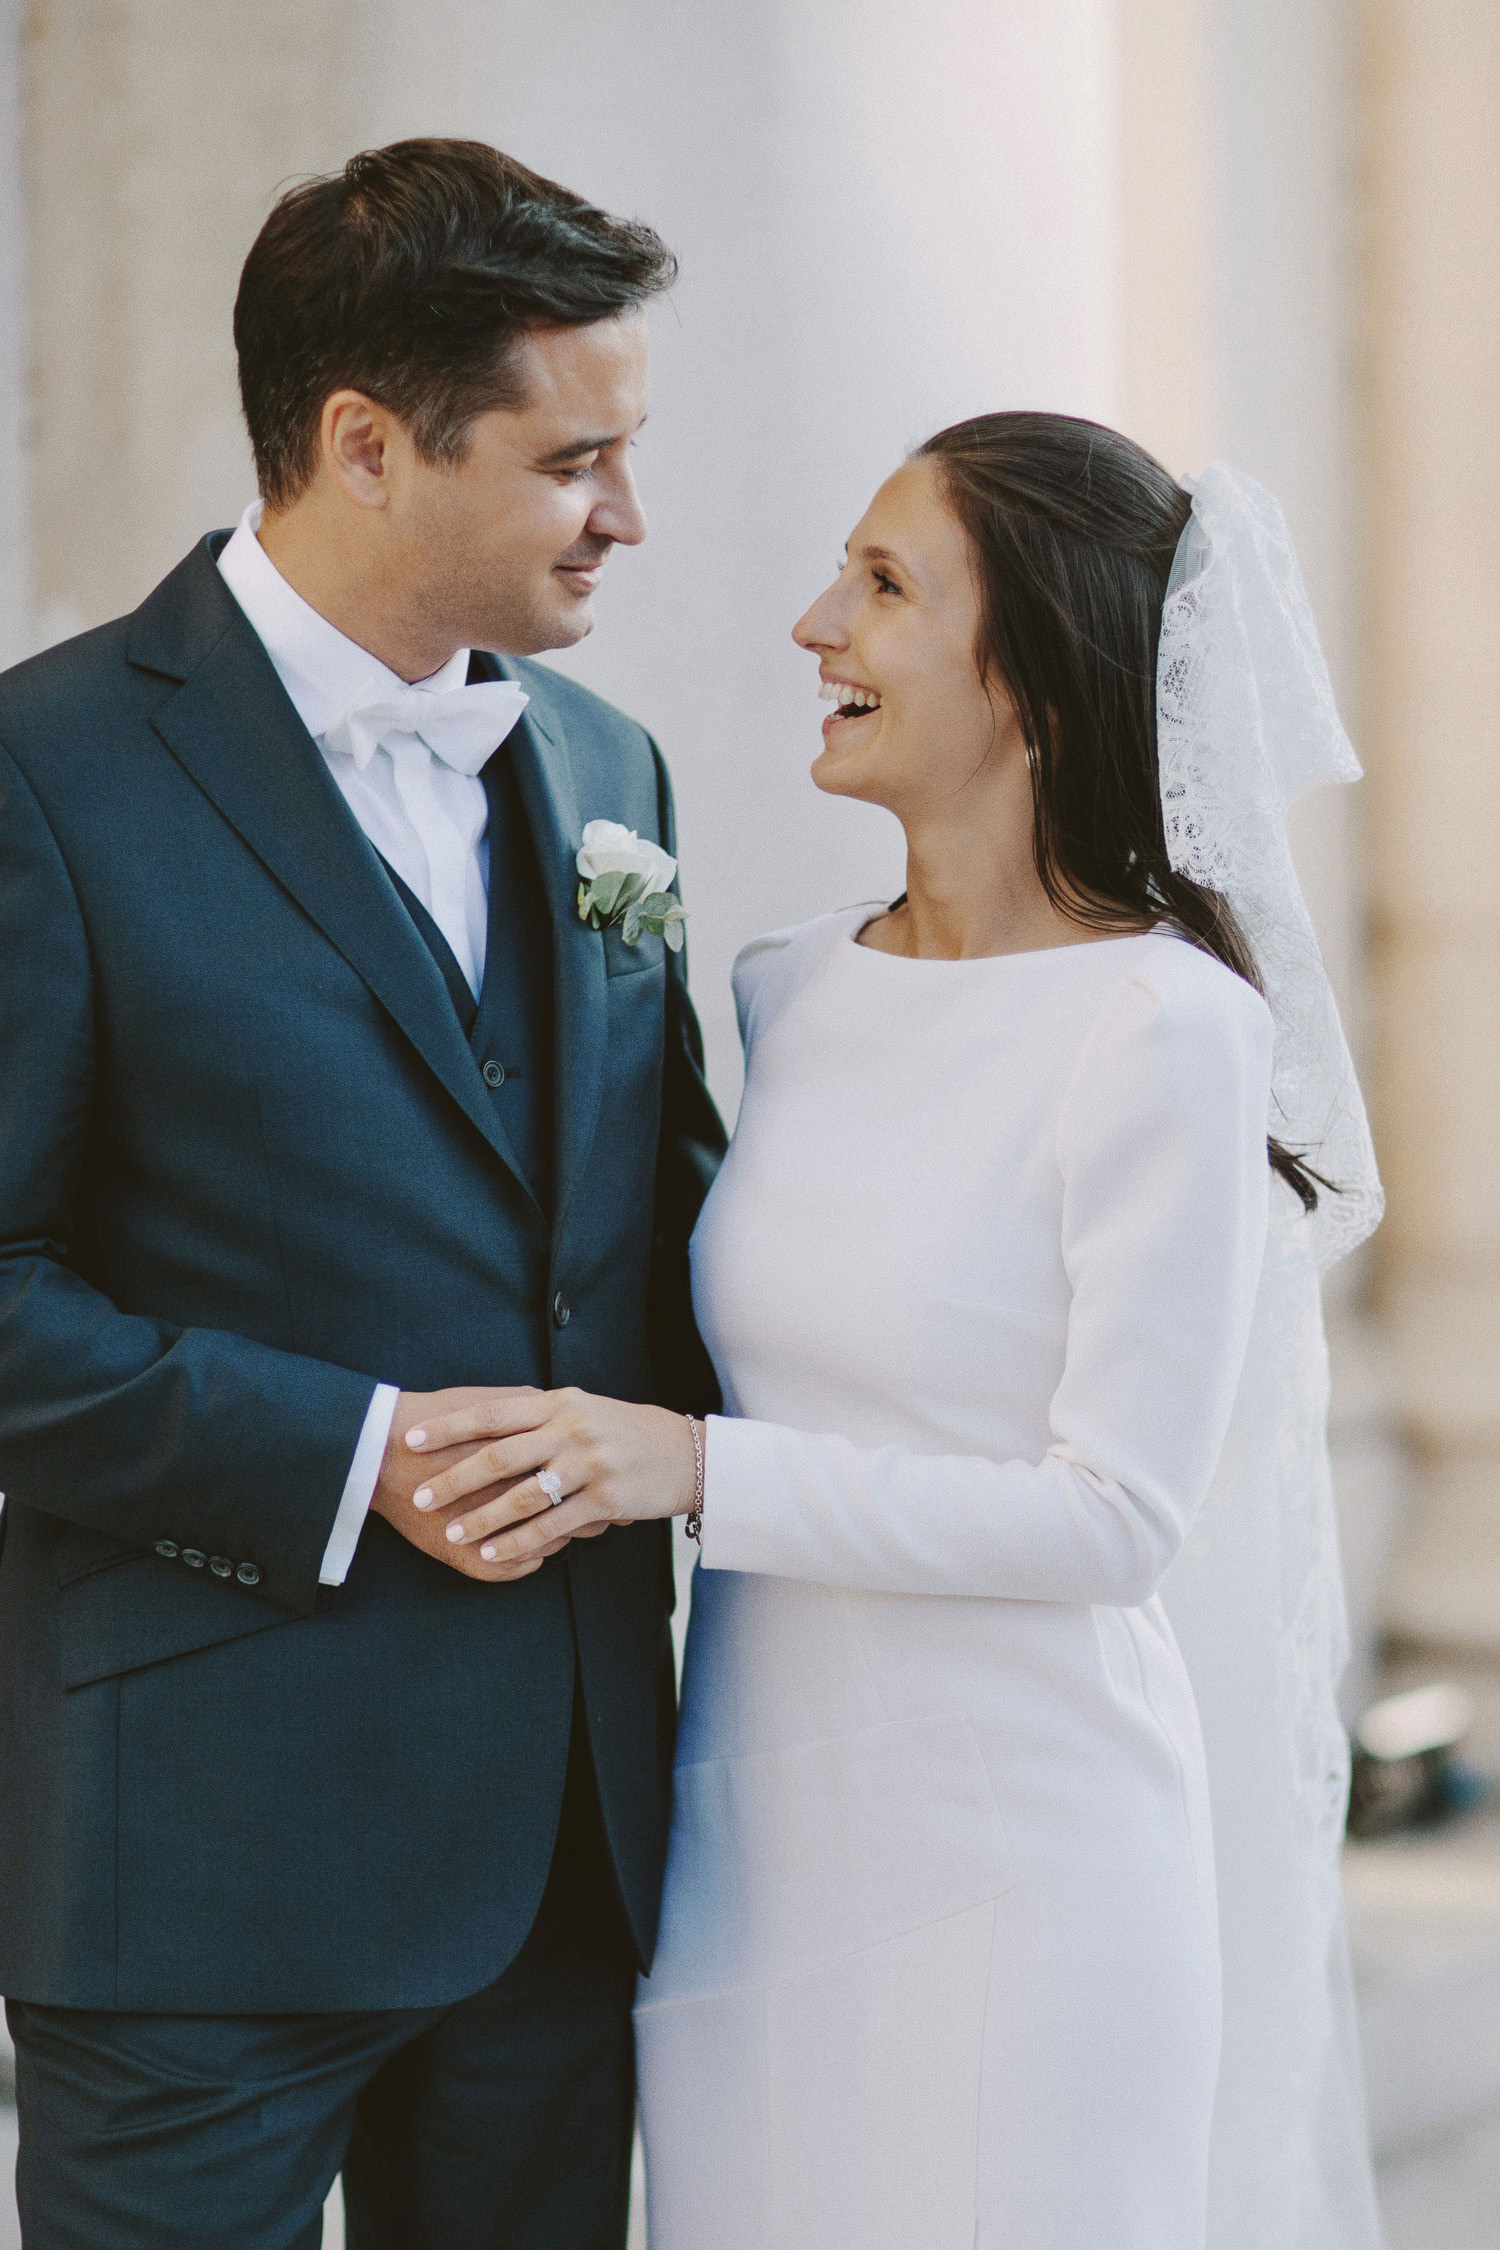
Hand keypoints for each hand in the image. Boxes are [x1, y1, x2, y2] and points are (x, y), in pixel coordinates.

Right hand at [371, 1387, 578, 1582]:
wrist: (380, 1452)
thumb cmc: (437, 1422)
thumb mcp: (490, 1404)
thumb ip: (530, 1406)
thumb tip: (561, 1413)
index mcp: (527, 1459)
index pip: (578, 1478)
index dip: (593, 1481)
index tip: (599, 1482)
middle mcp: (515, 1499)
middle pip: (570, 1516)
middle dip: (588, 1516)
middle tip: (598, 1516)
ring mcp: (494, 1534)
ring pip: (548, 1545)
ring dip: (559, 1537)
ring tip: (564, 1530)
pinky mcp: (471, 1558)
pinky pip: (518, 1567)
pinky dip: (528, 1559)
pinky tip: (531, 1548)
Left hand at [405, 1387, 698, 1570]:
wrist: (686, 1453)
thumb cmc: (624, 1431)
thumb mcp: (583, 1410)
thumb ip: (540, 1415)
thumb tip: (486, 1419)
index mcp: (560, 1403)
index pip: (492, 1413)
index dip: (449, 1427)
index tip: (412, 1439)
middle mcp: (572, 1429)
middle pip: (500, 1456)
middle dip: (455, 1477)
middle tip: (421, 1494)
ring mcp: (590, 1464)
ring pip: (523, 1496)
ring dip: (482, 1517)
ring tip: (451, 1531)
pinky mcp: (606, 1499)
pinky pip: (552, 1525)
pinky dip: (518, 1542)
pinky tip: (492, 1553)